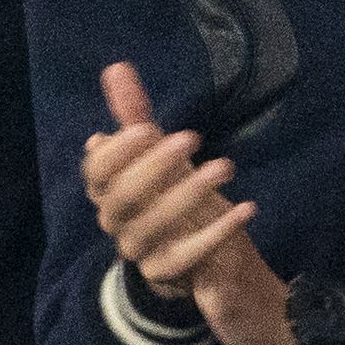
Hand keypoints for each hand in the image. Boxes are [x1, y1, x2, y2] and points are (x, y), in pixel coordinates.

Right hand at [84, 62, 295, 344]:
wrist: (208, 265)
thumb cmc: (176, 199)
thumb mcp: (161, 155)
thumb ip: (136, 116)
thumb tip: (116, 68)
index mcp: (111, 191)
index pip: (96, 173)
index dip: (117, 151)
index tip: (148, 127)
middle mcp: (117, 223)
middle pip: (121, 197)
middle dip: (154, 166)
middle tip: (192, 137)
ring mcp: (140, 251)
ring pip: (152, 226)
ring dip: (189, 193)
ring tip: (225, 167)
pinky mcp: (167, 276)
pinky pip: (187, 258)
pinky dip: (217, 232)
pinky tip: (247, 208)